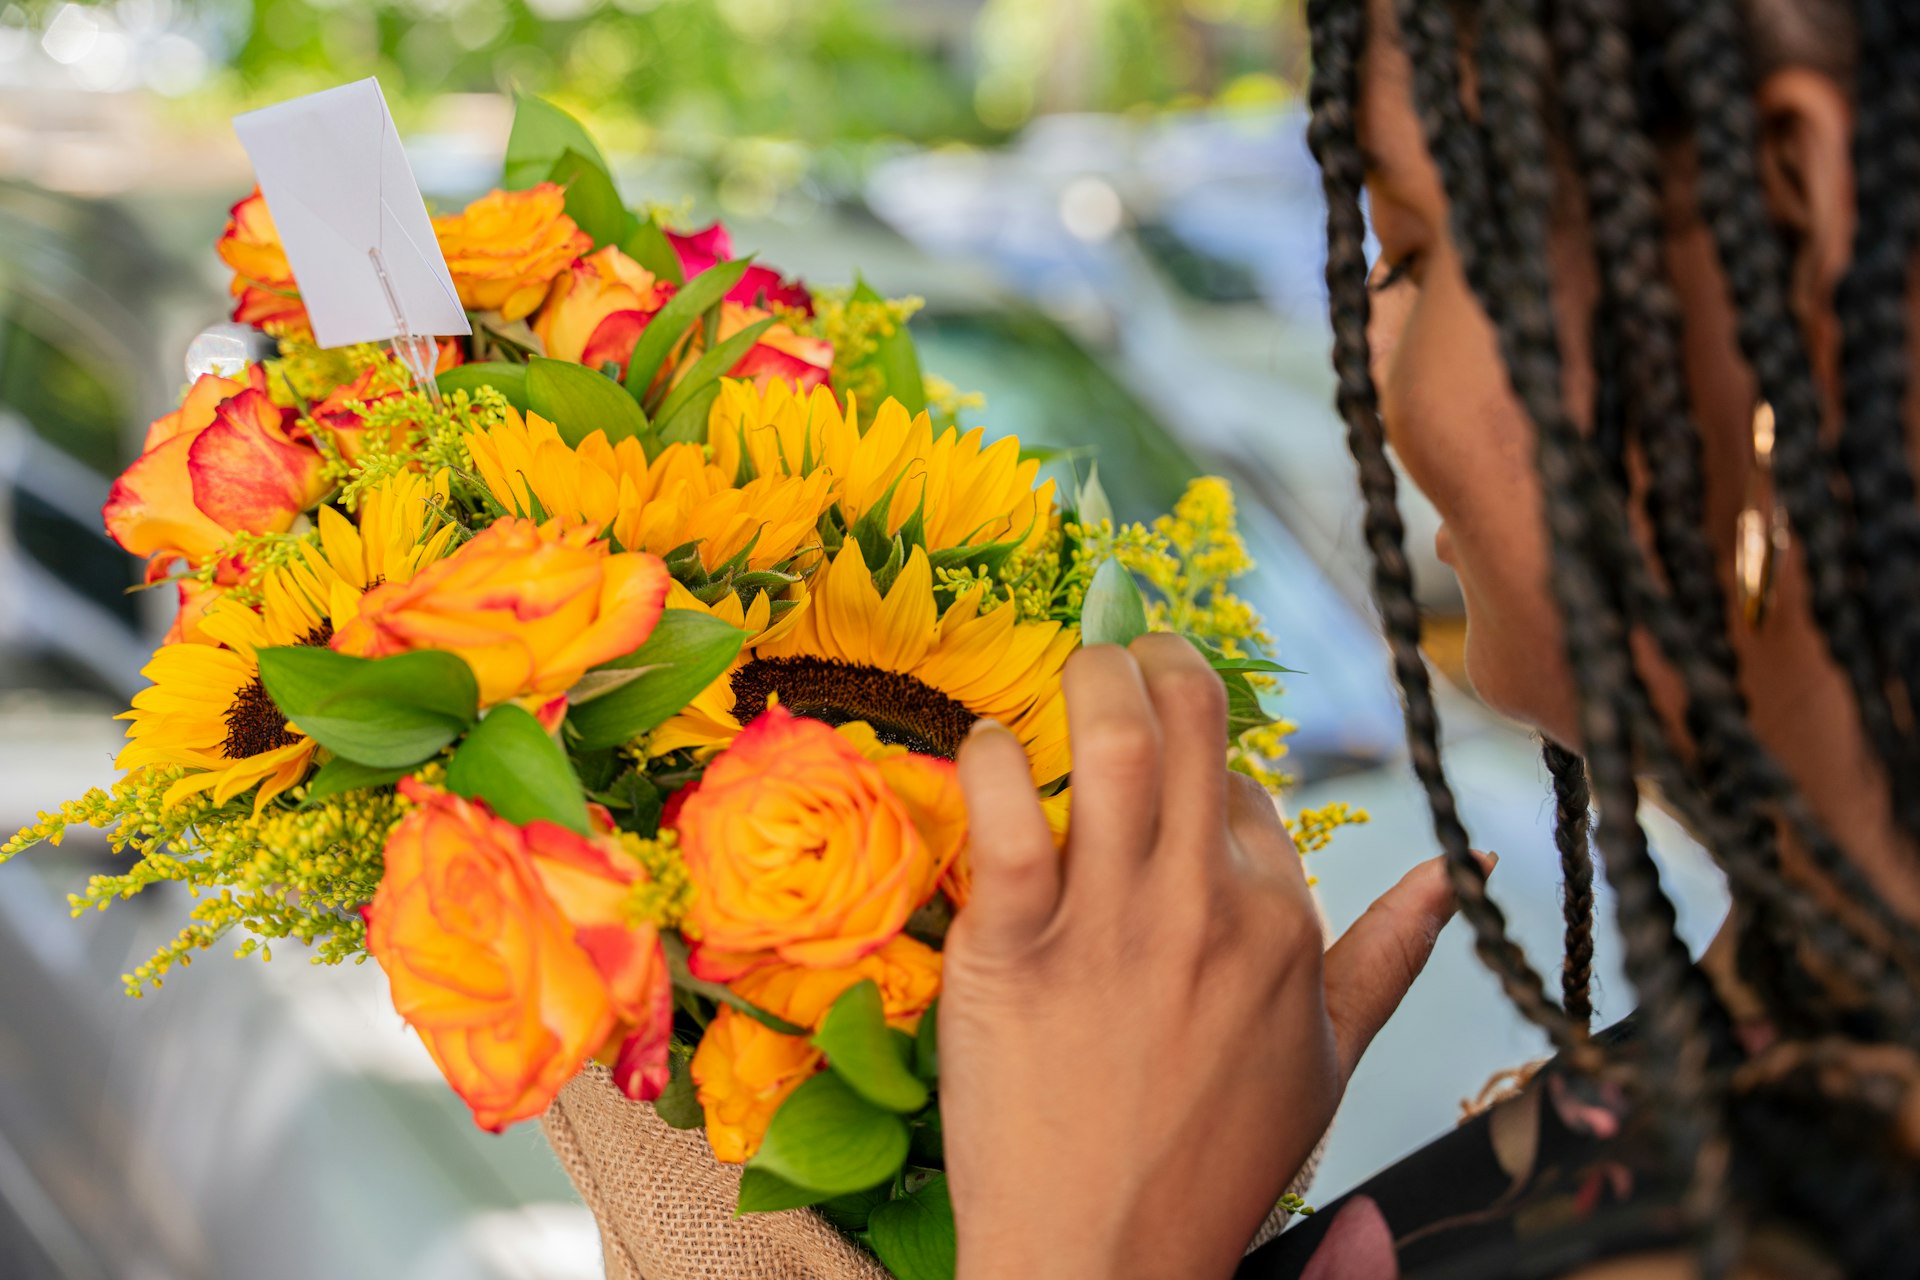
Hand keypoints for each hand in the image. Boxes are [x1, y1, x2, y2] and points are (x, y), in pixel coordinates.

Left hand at [939, 635, 1471, 1279]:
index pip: (1245, 784)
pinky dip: (993, 755)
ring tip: (1070, 673)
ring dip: (1091, 675)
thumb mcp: (1330, 1061)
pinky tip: (988, 749)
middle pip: (1195, 720)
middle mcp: (1209, 905)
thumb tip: (1460, 874)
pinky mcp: (1015, 947)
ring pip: (1116, 737)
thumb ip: (1392, 956)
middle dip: (1157, 656)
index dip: (1200, 761)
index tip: (1164, 773)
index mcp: (1284, 924)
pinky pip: (1004, 810)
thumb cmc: (1212, 1163)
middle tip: (1123, 650)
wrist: (1105, 1261)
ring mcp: (1113, 922)